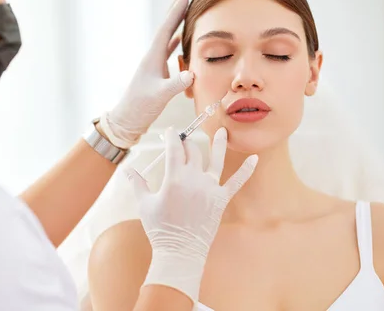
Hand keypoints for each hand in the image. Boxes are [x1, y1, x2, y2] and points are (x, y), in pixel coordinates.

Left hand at [98, 0, 193, 148]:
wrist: (127, 121)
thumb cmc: (140, 108)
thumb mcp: (159, 96)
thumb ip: (175, 85)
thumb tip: (192, 73)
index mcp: (152, 58)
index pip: (165, 30)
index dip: (175, 12)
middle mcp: (152, 58)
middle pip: (165, 29)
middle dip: (174, 11)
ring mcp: (153, 66)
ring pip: (167, 39)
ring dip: (176, 25)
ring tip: (183, 11)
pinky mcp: (156, 74)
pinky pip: (168, 53)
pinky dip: (175, 44)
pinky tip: (180, 41)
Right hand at [123, 127, 257, 301]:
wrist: (180, 252)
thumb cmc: (159, 229)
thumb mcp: (144, 204)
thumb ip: (137, 183)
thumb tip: (127, 169)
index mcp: (174, 178)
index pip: (174, 149)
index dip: (172, 137)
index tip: (170, 131)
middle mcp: (194, 179)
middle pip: (192, 152)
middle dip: (187, 142)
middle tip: (183, 139)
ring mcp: (210, 188)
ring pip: (216, 160)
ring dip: (219, 143)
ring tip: (222, 131)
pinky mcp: (221, 199)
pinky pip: (236, 182)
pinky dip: (246, 170)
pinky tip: (255, 158)